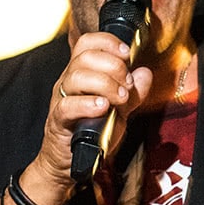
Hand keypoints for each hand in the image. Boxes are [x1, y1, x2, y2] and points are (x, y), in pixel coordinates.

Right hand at [23, 33, 152, 204]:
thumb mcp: (119, 109)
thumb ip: (134, 92)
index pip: (88, 43)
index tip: (127, 53)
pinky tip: (103, 107)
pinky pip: (68, 106)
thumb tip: (145, 73)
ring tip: (120, 98)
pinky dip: (88, 104)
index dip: (108, 42)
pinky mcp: (58, 120)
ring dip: (105, 84)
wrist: (71, 161)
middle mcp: (68, 81)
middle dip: (113, 66)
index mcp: (82, 72)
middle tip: (127, 84)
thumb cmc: (93, 131)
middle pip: (85, 57)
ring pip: (77, 77)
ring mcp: (61, 99)